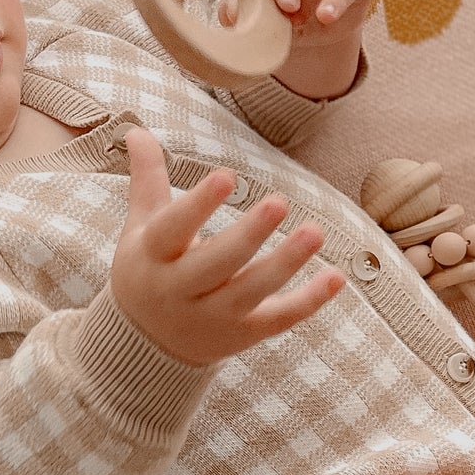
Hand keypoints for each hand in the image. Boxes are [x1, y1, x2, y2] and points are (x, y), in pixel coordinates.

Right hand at [110, 127, 345, 366]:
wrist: (143, 344)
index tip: (228, 175)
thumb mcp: (140, 227)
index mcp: (153, 257)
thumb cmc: (148, 269)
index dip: (199, 205)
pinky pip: (278, 319)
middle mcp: (180, 291)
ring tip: (315, 230)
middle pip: (216, 264)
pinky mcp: (242, 335)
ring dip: (285, 263)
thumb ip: (147, 179)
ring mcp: (212, 317)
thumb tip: (137, 129)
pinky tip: (336, 275)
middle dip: (248, 235)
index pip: (174, 230)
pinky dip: (309, 301)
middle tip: (278, 202)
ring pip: (251, 291)